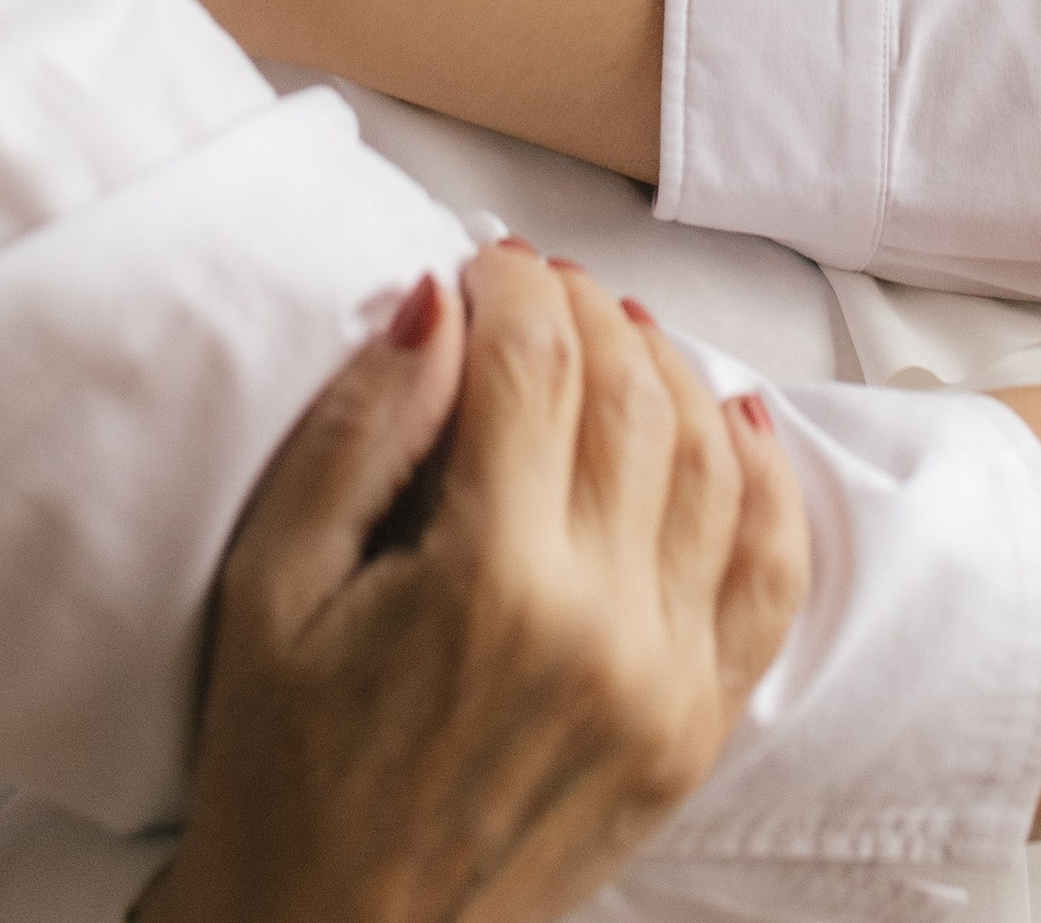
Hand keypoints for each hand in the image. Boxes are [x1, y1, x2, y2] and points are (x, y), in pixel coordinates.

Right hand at [146, 245, 808, 922]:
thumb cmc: (277, 774)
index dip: (514, 289)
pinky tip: (735, 419)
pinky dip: (767, 484)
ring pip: (712, 464)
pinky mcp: (695, 733)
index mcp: (490, 583)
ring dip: (670, 372)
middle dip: (586, 313)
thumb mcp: (273, 590)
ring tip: (613, 337)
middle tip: (538, 291)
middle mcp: (603, 627)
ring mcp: (666, 685)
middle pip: (633, 395)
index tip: (483, 266)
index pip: (537, 364)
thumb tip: (437, 298)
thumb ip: (359, 432)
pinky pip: (767, 578)